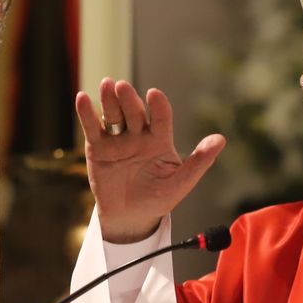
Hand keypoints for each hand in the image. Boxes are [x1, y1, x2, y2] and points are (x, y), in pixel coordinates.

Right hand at [74, 79, 225, 242]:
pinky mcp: (98, 147)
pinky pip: (93, 128)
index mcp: (160, 140)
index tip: (154, 95)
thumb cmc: (159, 199)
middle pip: (134, 112)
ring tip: (106, 85)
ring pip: (113, 115)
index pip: (160, 118)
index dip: (158, 106)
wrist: (130, 217)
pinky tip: (82, 98)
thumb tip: (221, 139)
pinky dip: (87, 113)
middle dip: (129, 99)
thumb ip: (199, 161)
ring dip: (109, 100)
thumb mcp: (181, 182)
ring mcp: (118, 139)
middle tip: (123, 87)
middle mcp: (139, 134)